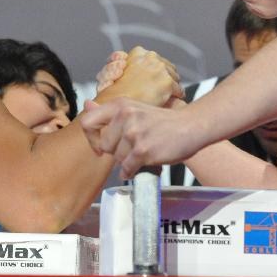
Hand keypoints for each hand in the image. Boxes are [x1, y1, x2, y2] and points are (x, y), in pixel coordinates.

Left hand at [80, 98, 202, 178]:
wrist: (190, 126)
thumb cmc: (162, 121)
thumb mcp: (134, 108)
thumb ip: (109, 111)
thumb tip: (86, 105)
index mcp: (120, 105)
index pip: (87, 122)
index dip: (91, 138)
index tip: (100, 146)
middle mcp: (125, 116)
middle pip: (105, 146)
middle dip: (117, 152)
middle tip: (133, 148)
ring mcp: (134, 133)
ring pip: (117, 159)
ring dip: (128, 161)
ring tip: (143, 152)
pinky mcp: (143, 150)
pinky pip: (127, 168)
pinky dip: (132, 171)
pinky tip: (141, 165)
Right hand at [97, 46, 182, 106]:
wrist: (115, 106)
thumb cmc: (114, 93)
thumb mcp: (115, 71)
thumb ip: (126, 63)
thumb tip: (129, 61)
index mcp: (138, 52)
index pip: (156, 59)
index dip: (157, 70)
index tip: (158, 77)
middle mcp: (150, 57)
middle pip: (168, 66)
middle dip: (167, 77)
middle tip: (167, 87)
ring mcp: (159, 69)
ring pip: (175, 77)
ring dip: (173, 85)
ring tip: (170, 94)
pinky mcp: (167, 82)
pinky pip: (179, 91)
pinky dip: (178, 96)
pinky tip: (174, 101)